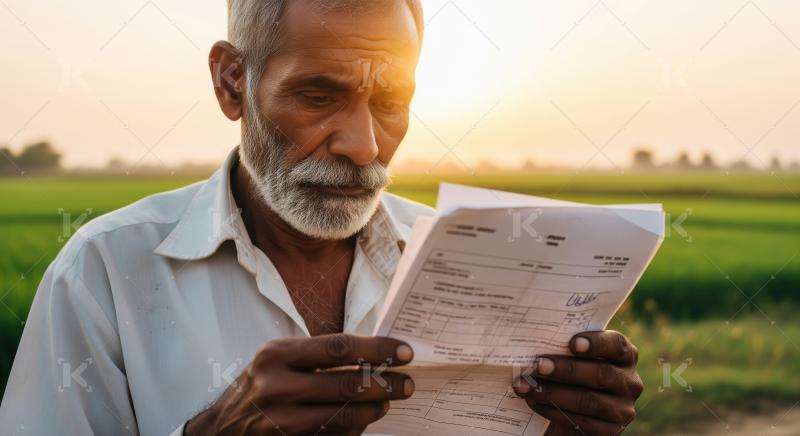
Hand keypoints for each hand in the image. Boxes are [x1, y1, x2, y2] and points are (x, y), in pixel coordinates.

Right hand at [185, 334, 414, 435]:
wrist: (219, 431)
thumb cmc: (256, 389)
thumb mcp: (277, 362)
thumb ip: (318, 357)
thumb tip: (373, 356)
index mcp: (276, 355)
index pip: (339, 347)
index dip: (377, 349)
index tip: (404, 352)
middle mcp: (276, 386)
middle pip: (347, 383)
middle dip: (385, 384)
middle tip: (406, 384)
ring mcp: (280, 421)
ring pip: (344, 416)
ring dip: (373, 410)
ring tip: (386, 403)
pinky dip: (352, 431)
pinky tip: (362, 424)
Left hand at [514, 331, 642, 435]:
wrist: (573, 409)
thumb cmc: (572, 372)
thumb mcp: (576, 356)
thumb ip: (567, 346)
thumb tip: (536, 337)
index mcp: (625, 356)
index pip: (617, 345)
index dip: (596, 343)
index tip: (572, 343)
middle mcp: (630, 382)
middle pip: (600, 374)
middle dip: (566, 369)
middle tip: (538, 365)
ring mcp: (622, 409)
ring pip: (588, 400)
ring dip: (553, 393)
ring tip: (526, 386)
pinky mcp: (610, 431)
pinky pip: (581, 422)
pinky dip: (553, 411)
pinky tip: (534, 403)